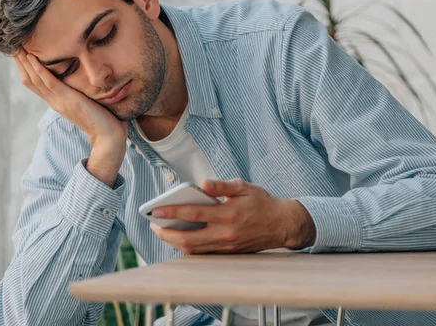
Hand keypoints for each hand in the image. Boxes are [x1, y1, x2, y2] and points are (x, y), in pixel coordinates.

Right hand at [14, 48, 126, 185]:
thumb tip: (83, 78)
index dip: (25, 68)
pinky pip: (49, 82)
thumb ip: (79, 92)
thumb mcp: (86, 102)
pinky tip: (31, 57)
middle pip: (30, 80)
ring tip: (17, 46)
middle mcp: (54, 101)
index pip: (34, 83)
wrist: (109, 137)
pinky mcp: (68, 100)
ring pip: (35, 80)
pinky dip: (39, 69)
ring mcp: (59, 101)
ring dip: (24, 62)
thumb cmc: (103, 119)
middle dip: (20, 62)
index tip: (20, 52)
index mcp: (57, 101)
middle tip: (11, 45)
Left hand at [149, 178, 315, 253]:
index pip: (193, 213)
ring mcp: (226, 246)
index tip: (155, 210)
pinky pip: (202, 253)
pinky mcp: (228, 252)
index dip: (171, 212)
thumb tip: (203, 184)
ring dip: (174, 242)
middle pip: (188, 239)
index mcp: (228, 214)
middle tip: (153, 225)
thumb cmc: (262, 202)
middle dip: (166, 233)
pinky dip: (188, 247)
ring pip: (193, 249)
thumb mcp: (244, 187)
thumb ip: (222, 185)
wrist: (282, 224)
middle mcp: (225, 233)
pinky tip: (179, 238)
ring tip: (162, 230)